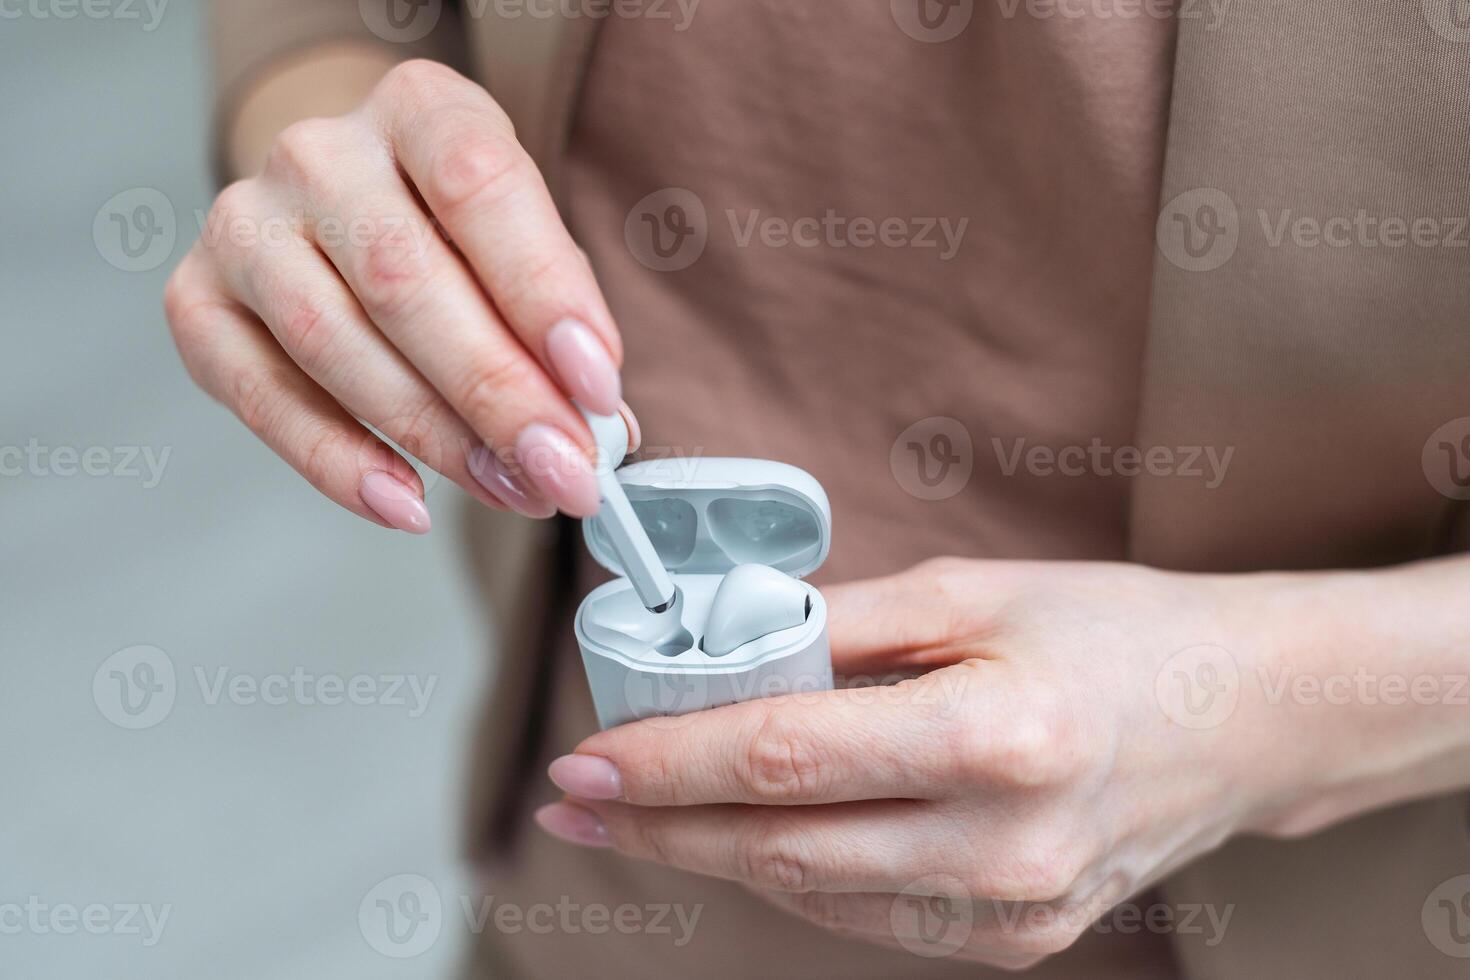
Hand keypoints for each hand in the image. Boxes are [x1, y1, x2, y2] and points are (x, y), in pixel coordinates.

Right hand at [164, 60, 629, 531]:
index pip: (477, 184)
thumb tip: (597, 425)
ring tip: (510, 488)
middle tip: (563, 469)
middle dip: (497, 392)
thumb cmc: (452, 231)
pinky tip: (407, 502)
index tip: (596, 383)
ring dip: (433, 436)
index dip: (542, 291)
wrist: (345, 210)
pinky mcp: (198, 302)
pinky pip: (265, 397)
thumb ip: (558, 319)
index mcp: (416, 109)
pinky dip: (339, 461)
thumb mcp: (522, 239)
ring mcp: (245, 226)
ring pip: (334, 343)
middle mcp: (318, 155)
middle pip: (404, 277)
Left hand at [534, 558, 1313, 968]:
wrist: (1245, 718)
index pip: (785, 759)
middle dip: (662, 829)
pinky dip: (796, 875)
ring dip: (717, 855)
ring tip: (646, 816)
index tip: (582, 763)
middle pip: (781, 848)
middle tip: (575, 806)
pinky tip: (754, 836)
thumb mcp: (975, 591)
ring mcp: (1013, 913)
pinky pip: (870, 917)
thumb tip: (721, 645)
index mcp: (996, 738)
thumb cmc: (1115, 632)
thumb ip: (842, 624)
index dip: (667, 765)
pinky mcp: (1018, 943)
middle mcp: (1003, 849)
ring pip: (814, 895)